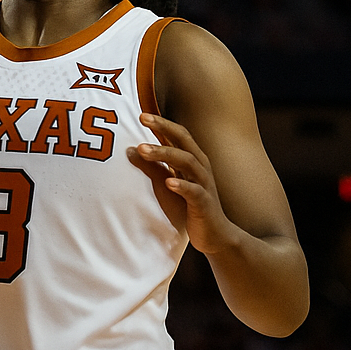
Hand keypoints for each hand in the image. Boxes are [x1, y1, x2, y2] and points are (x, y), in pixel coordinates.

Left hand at [128, 113, 237, 254]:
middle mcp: (201, 167)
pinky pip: (194, 192)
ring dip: (165, 154)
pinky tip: (168, 182)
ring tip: (143, 149)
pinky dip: (182, 185)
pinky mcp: (205, 203)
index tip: (141, 114)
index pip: (178, 135)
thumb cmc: (191, 206)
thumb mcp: (173, 181)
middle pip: (183, 141)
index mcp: (193, 160)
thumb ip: (158, 166)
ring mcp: (204, 184)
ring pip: (187, 162)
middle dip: (163, 128)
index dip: (161, 123)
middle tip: (142, 118)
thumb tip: (133, 149)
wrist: (216, 235)